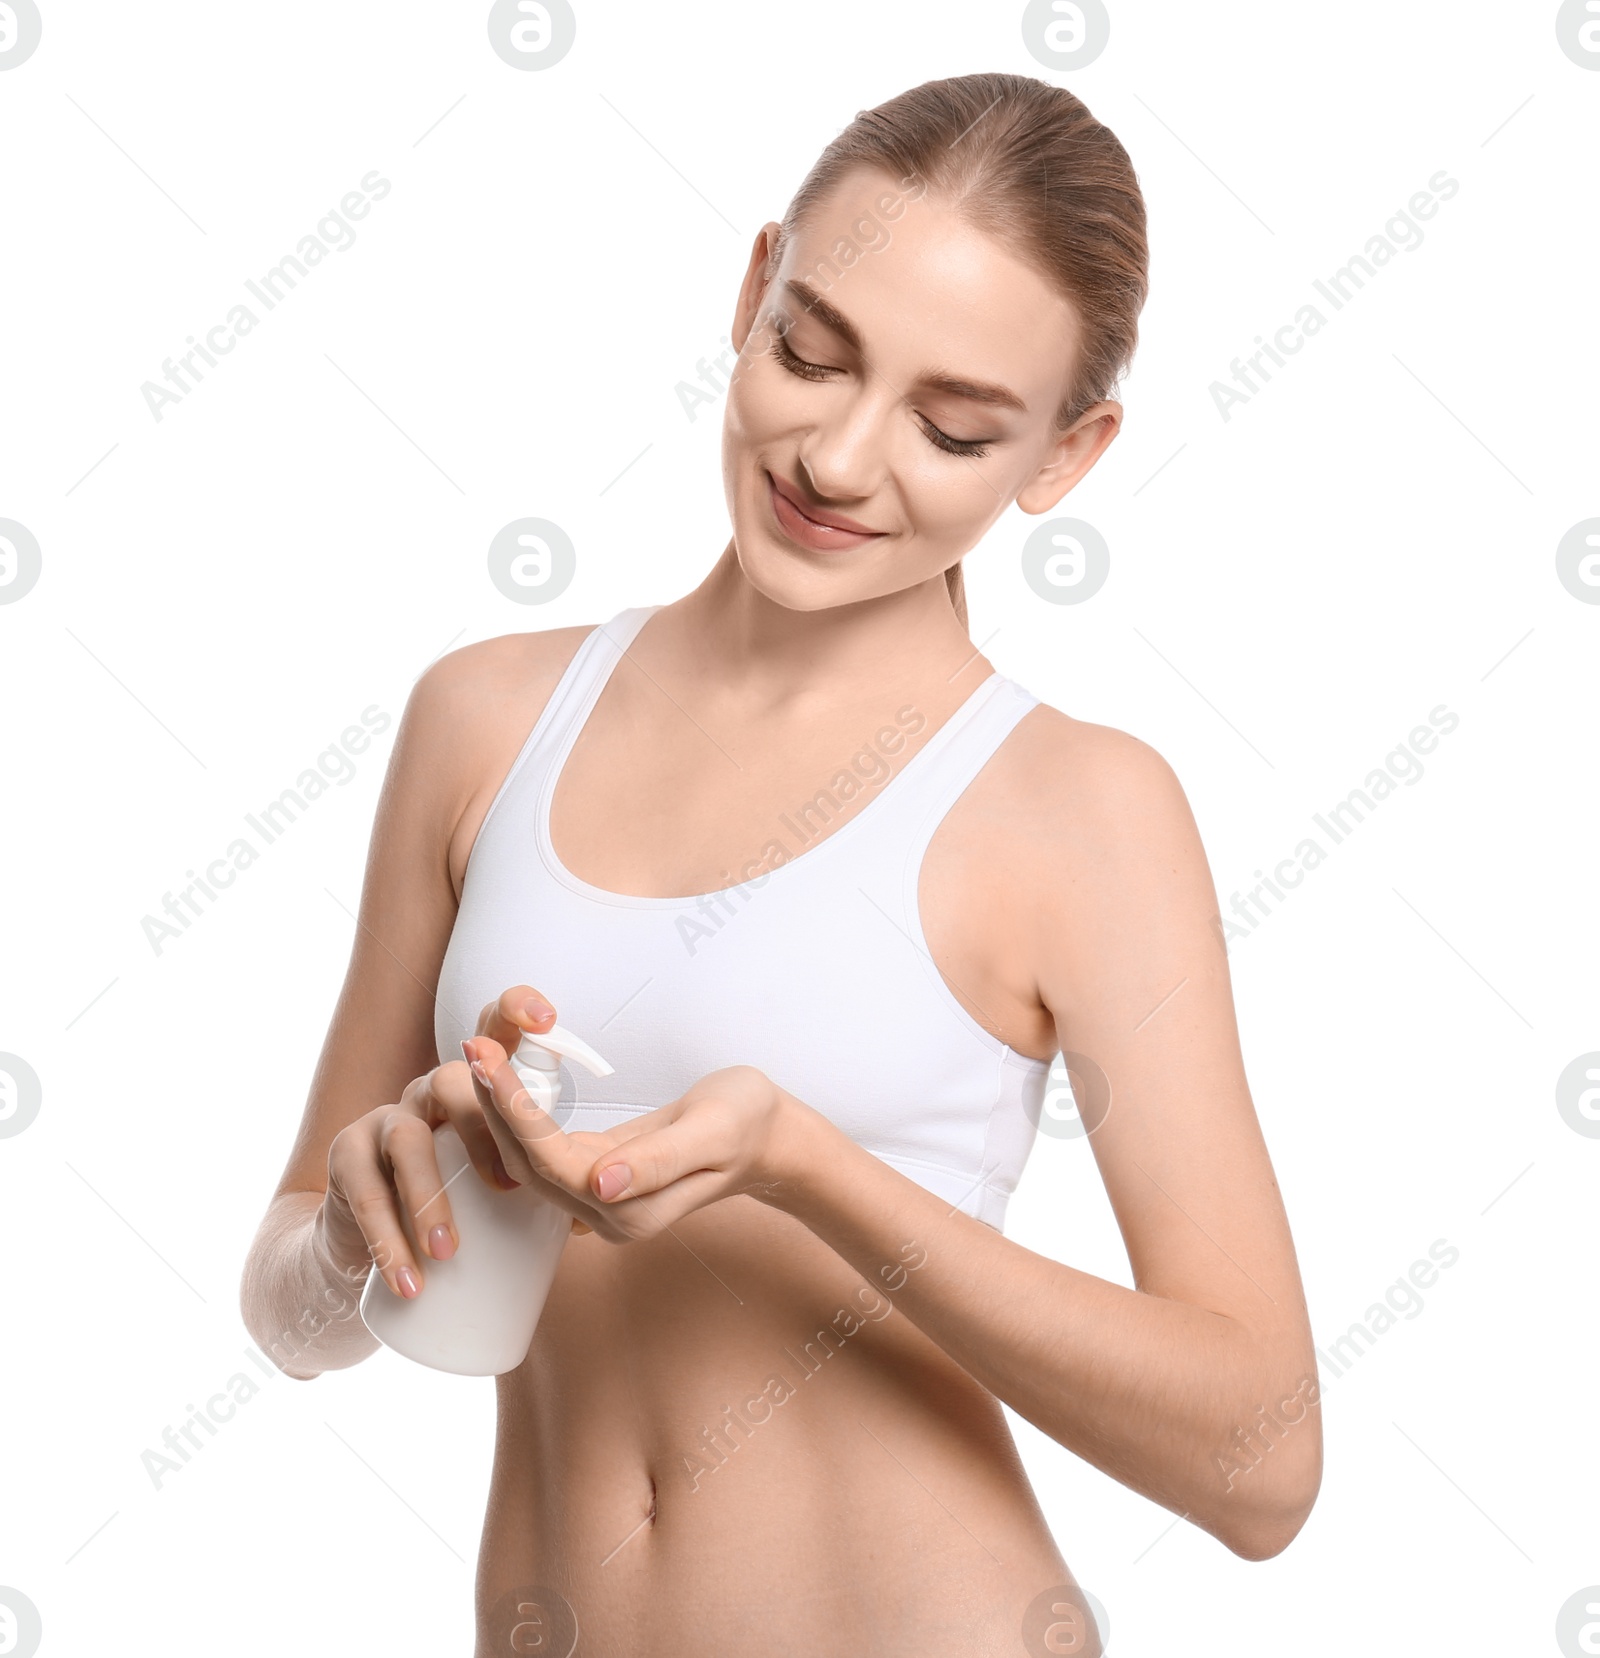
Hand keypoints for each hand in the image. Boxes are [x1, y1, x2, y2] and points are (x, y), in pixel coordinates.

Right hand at [319, 985, 594, 1301]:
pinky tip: (406, 1278)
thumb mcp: (507, 1173)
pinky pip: (365, 1193)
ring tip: (450, 1252)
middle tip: (509, 1186)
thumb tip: (615, 1187)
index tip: (548, 1017)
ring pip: (408, 1142)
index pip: (495, 1030)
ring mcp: (385, 1118)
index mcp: (476, 1086)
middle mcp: (430, 1090)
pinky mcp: (347, 1156)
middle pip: (454, 1083)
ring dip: (429, 1200)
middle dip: (481, 1129)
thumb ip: (548, 1165)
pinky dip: (386, 1241)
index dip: (517, 1011)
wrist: (374, 1237)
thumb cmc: (460, 1199)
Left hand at [465, 1023, 806, 1244]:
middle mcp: (607, 1216)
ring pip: (530, 1160)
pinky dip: (519, 1117)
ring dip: (500, 1110)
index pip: (552, 1163)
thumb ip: (657, 1162)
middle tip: (471, 1048)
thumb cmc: (745, 1123)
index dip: (515, 1116)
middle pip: (529, 1165)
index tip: (488, 1064)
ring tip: (478, 1057)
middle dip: (495, 1107)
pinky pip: (545, 1153)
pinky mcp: (598, 1177)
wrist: (768, 1135)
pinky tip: (500, 1084)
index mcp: (630, 1211)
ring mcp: (600, 1201)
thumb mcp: (711, 1132)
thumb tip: (601, 1187)